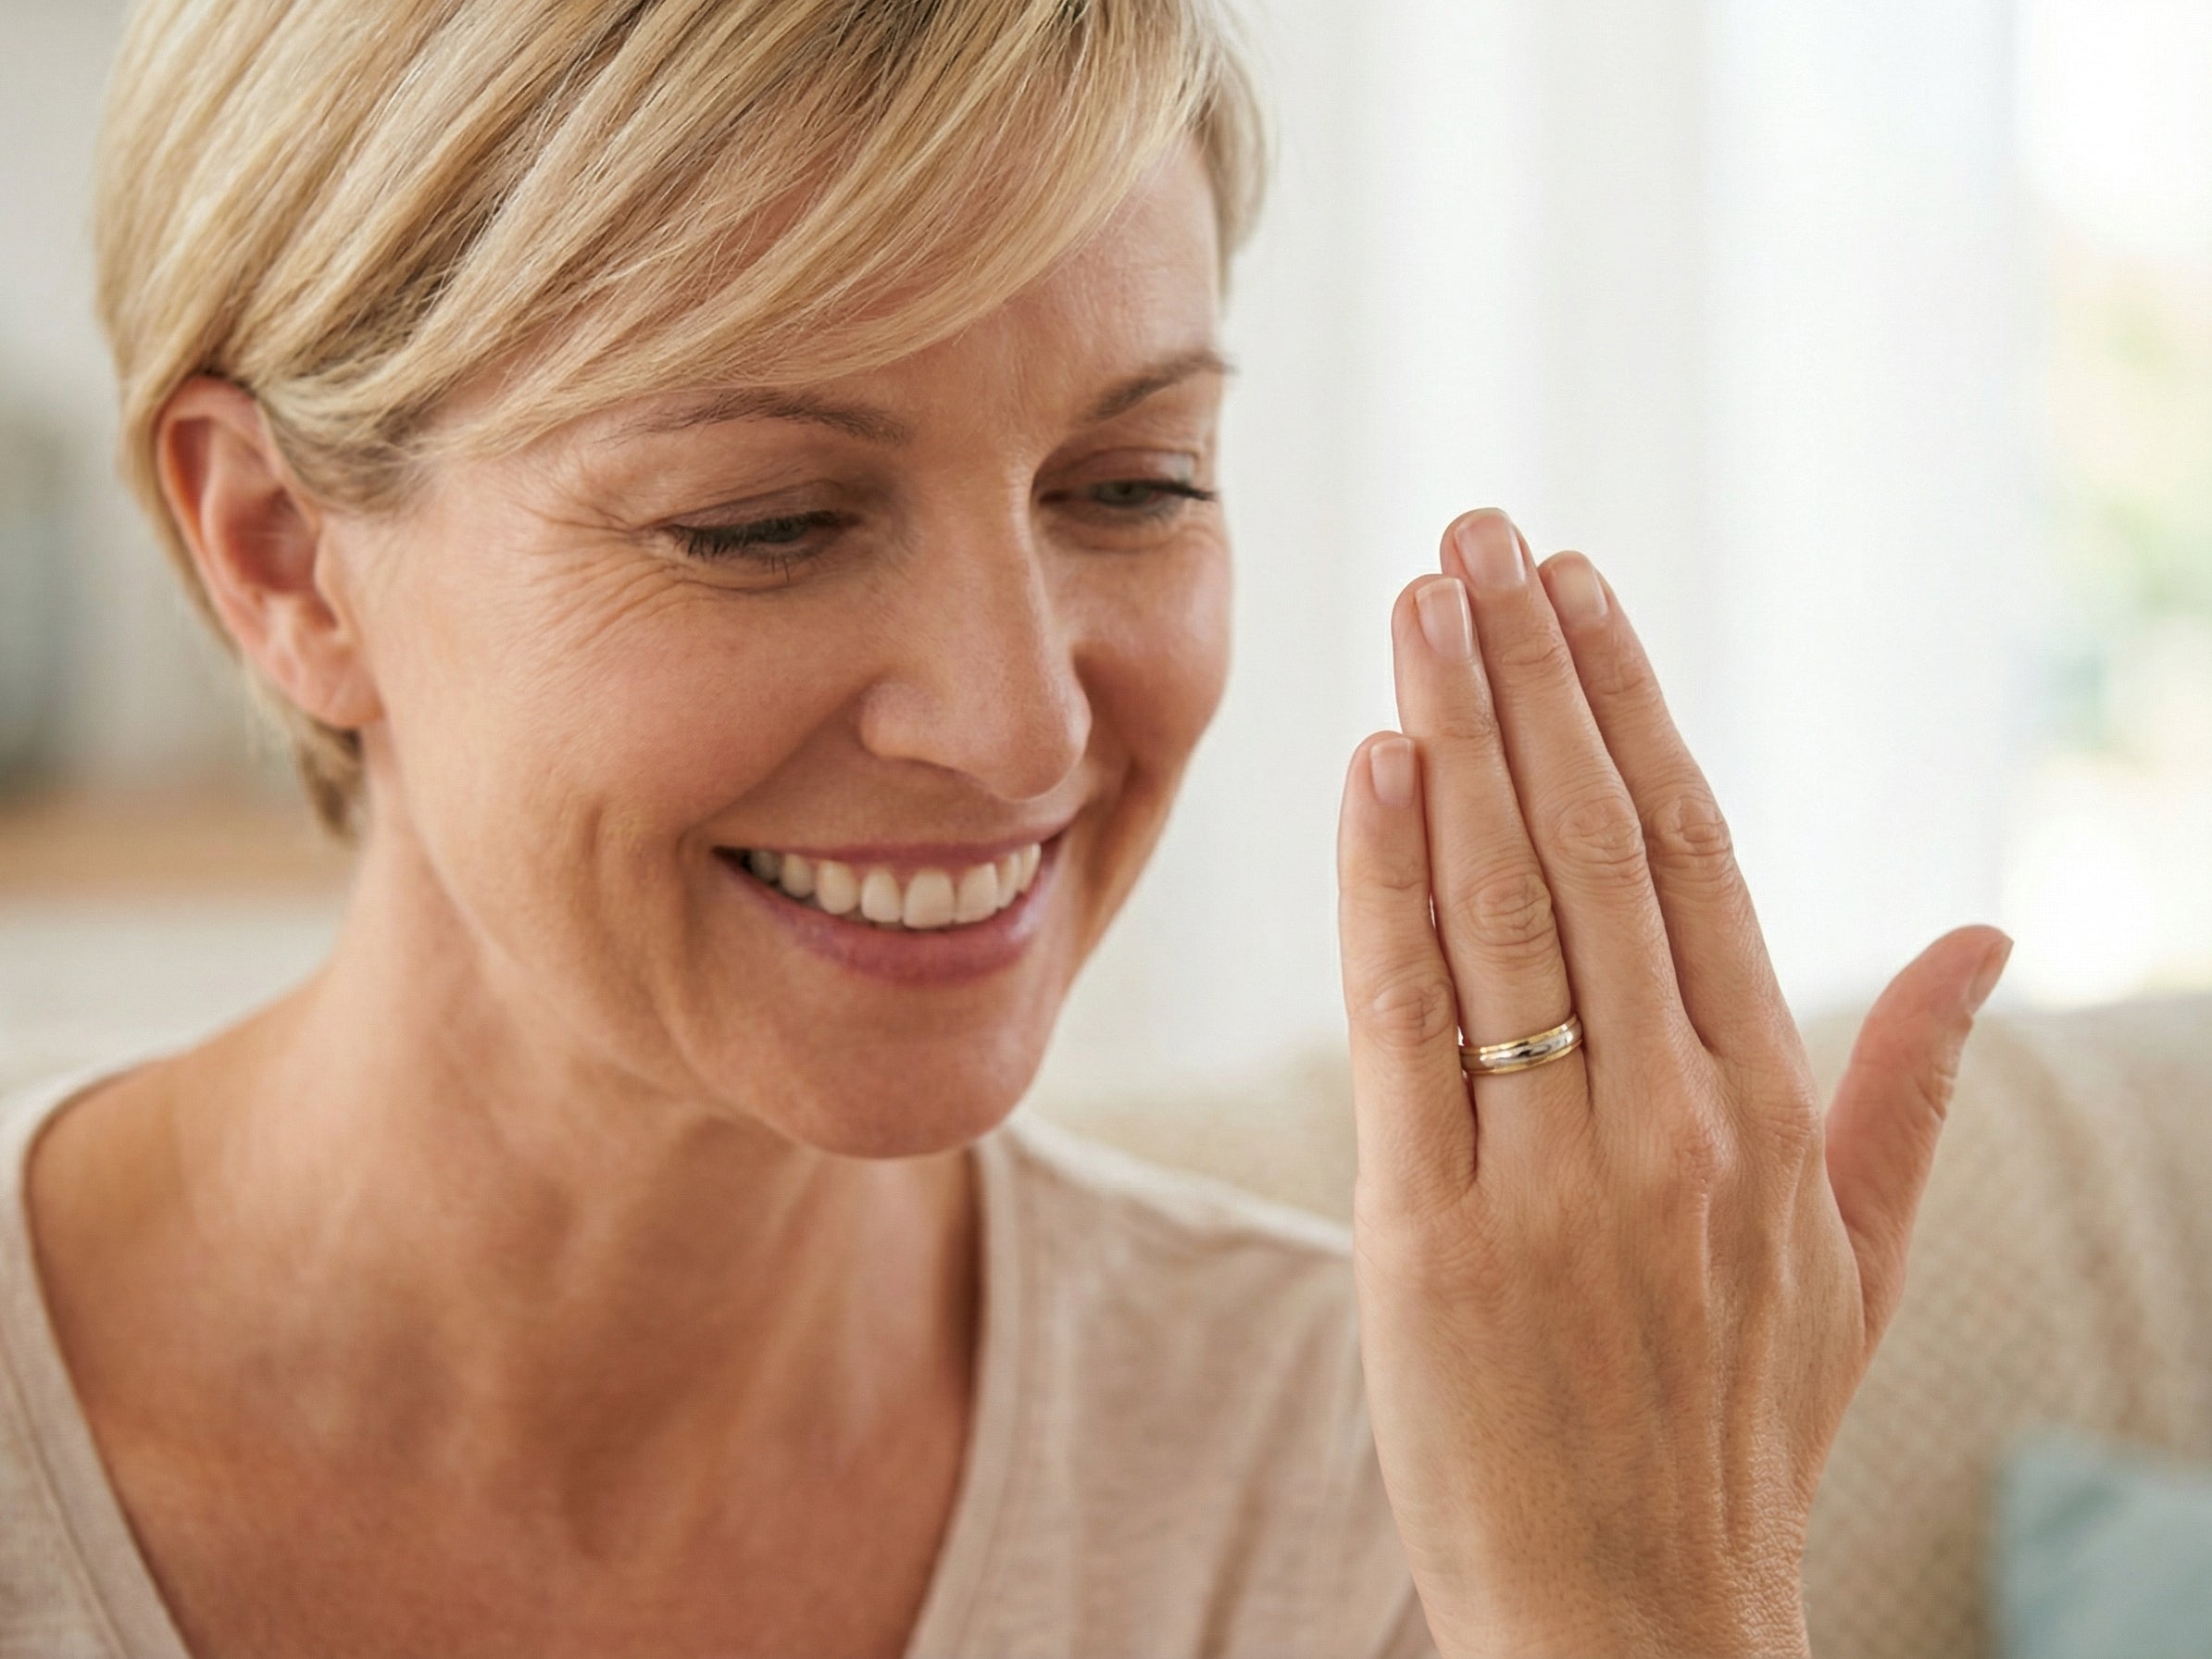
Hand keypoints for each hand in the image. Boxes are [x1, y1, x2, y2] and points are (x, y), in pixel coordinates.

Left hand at [1335, 510, 2010, 1658]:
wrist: (1636, 1620)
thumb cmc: (1738, 1427)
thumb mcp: (1859, 1265)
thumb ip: (1909, 1087)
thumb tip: (1978, 928)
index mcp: (1774, 1117)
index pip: (1696, 857)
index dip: (1633, 707)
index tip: (1574, 590)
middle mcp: (1676, 1129)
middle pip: (1595, 849)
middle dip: (1530, 677)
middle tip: (1476, 540)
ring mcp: (1554, 1183)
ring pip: (1504, 911)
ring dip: (1457, 740)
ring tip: (1419, 609)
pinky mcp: (1430, 1241)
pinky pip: (1408, 1029)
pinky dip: (1387, 889)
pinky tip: (1374, 770)